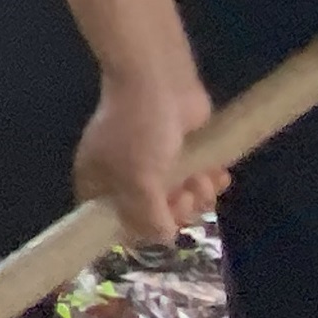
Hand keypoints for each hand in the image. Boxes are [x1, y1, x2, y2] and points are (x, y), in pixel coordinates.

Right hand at [73, 63, 226, 242]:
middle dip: (177, 211)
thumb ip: (148, 217)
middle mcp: (125, 179)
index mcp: (99, 184)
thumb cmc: (139, 131)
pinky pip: (198, 181)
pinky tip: (218, 174)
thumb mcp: (138, 181)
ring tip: (203, 179)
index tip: (158, 223)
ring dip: (198, 196)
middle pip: (153, 216)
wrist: (160, 80)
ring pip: (181, 200)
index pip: (114, 223)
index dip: (138, 230)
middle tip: (185, 195)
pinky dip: (210, 181)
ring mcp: (157, 166)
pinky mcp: (185, 153)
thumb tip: (163, 238)